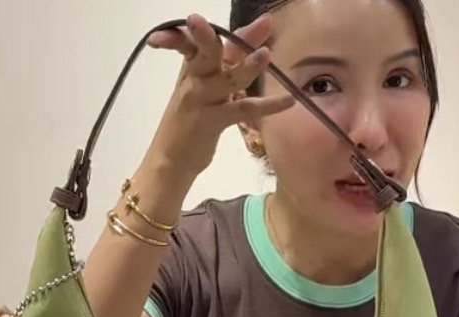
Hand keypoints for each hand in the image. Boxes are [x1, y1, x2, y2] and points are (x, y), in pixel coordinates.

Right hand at [146, 13, 294, 175]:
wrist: (171, 158)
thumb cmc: (188, 122)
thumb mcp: (203, 89)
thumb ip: (224, 66)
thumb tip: (253, 45)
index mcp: (191, 68)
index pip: (195, 41)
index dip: (203, 28)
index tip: (212, 16)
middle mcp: (194, 79)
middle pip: (208, 51)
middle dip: (230, 35)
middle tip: (260, 23)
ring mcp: (201, 100)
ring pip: (227, 78)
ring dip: (248, 67)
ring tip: (266, 54)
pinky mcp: (211, 121)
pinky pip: (242, 110)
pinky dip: (267, 105)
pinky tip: (287, 100)